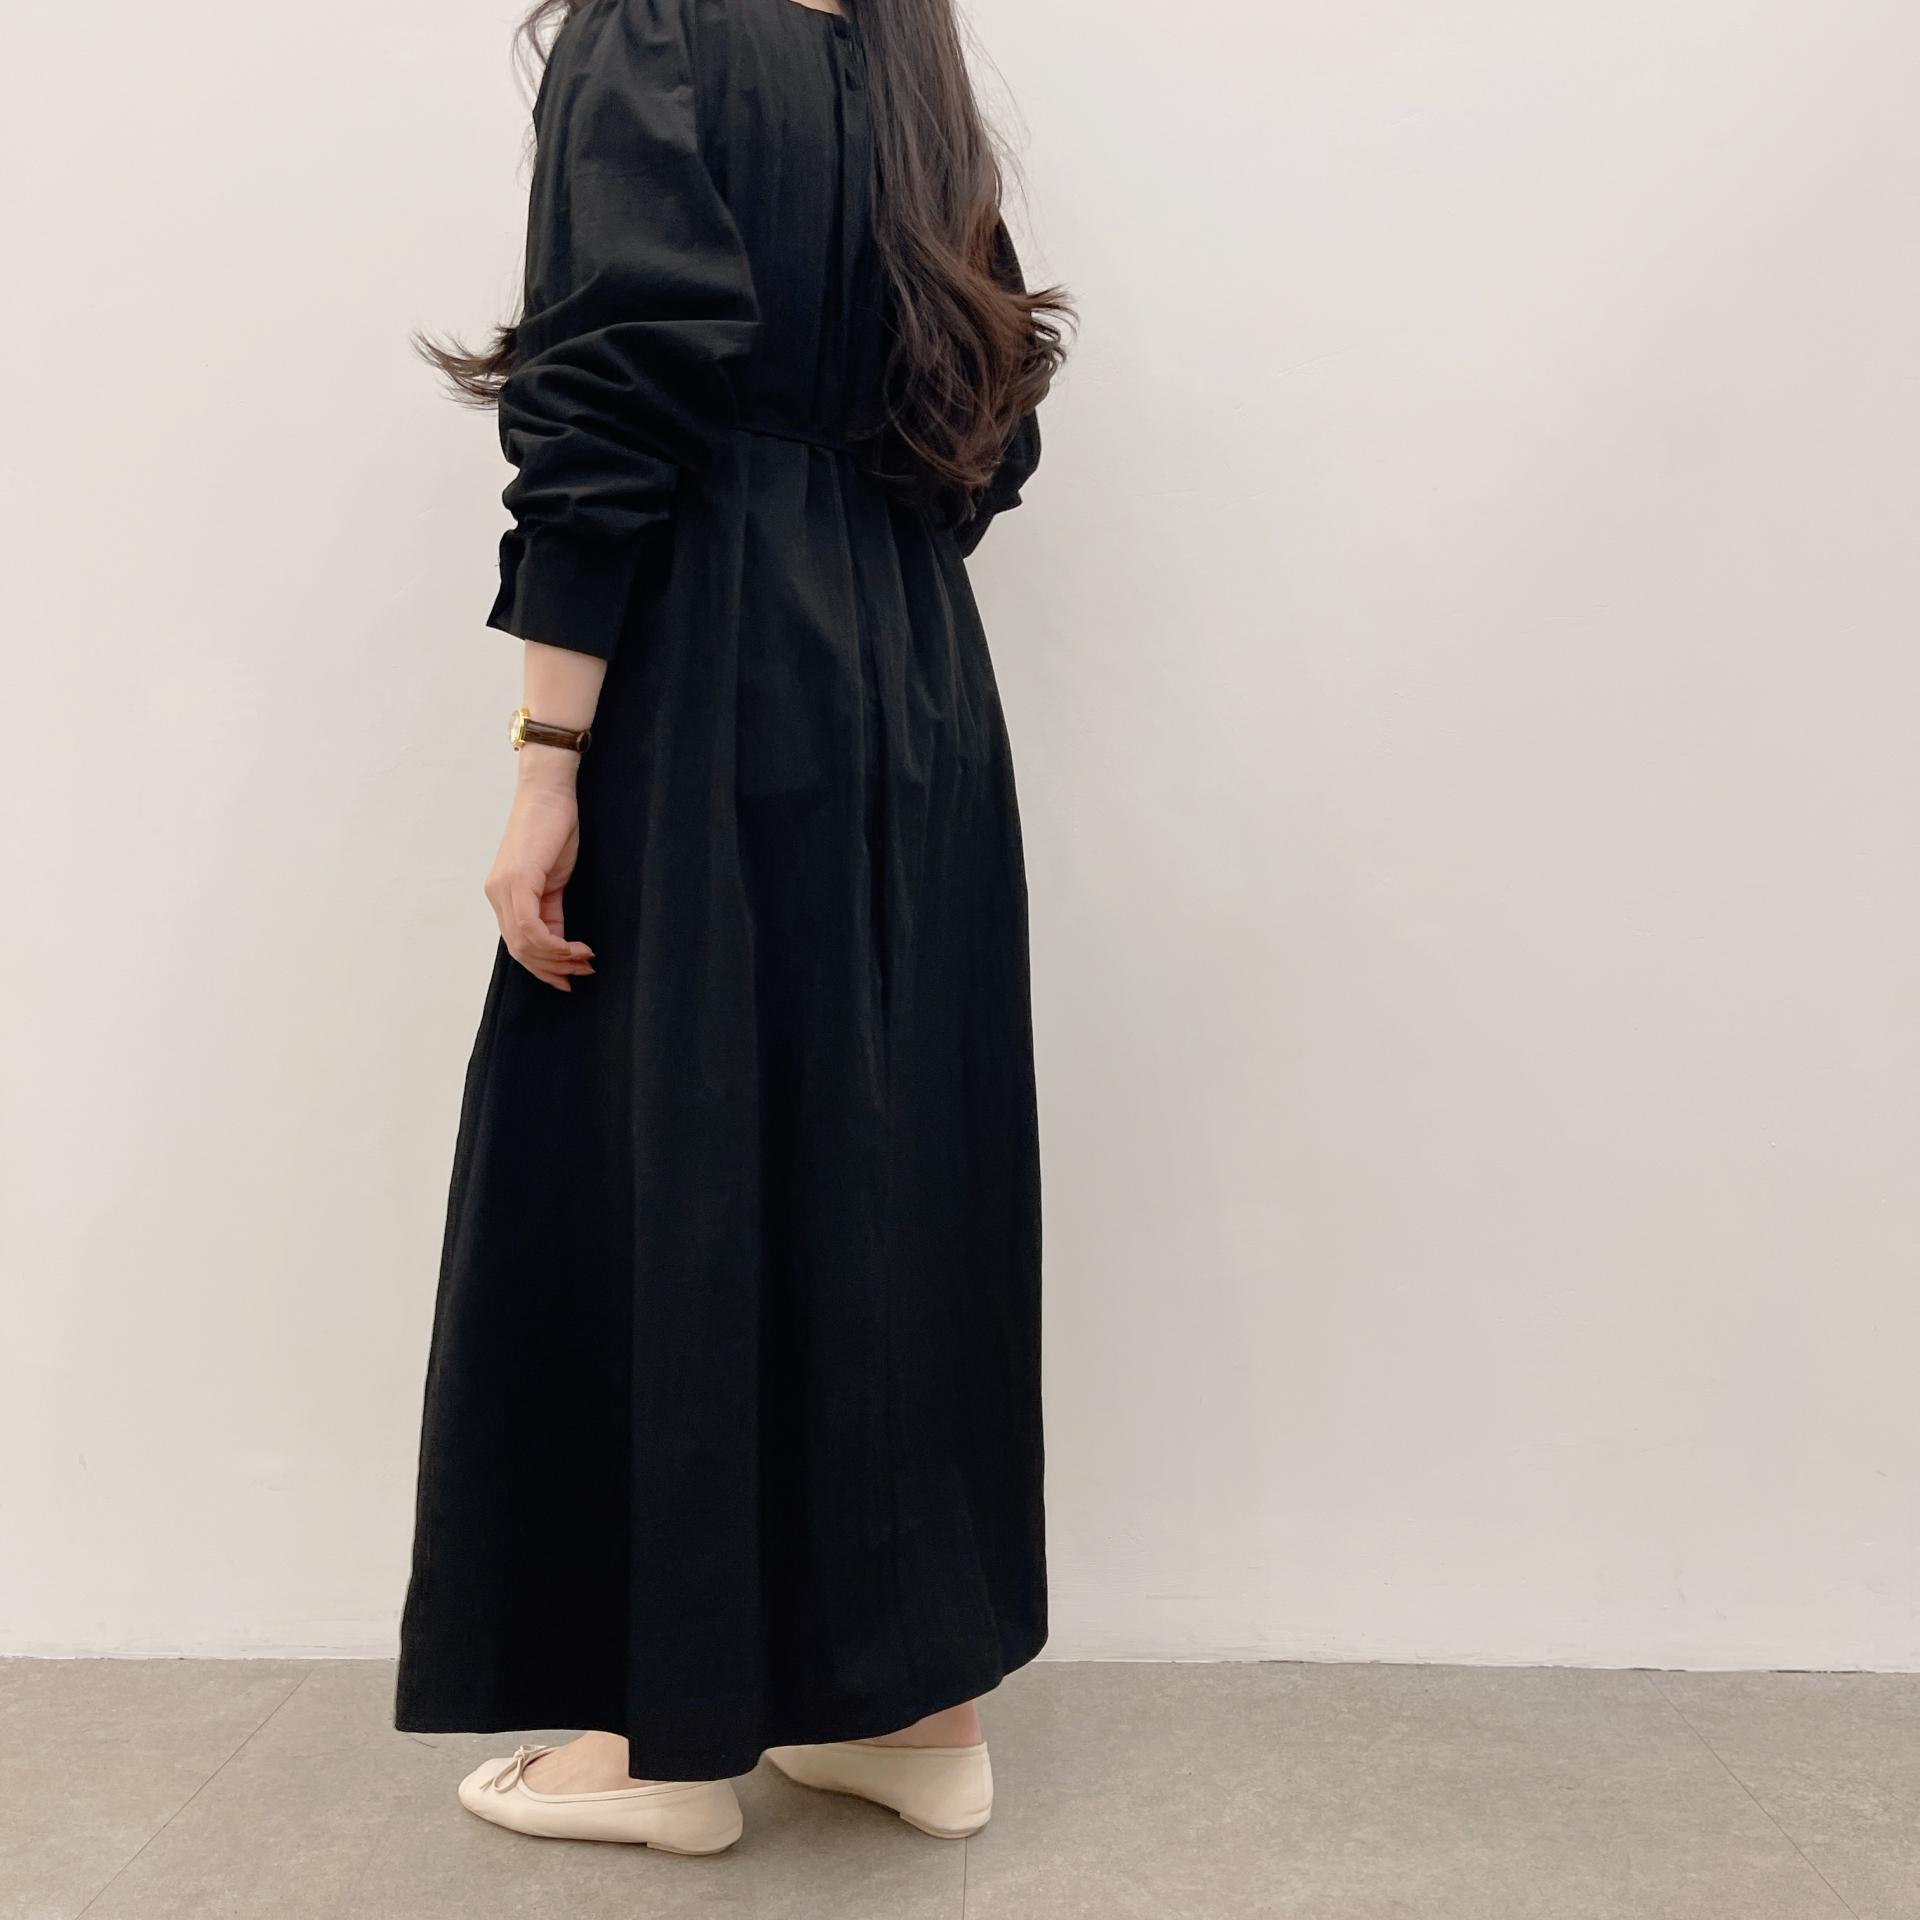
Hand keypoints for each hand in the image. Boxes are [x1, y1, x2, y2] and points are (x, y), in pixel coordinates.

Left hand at [484, 749, 595, 991]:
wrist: (550, 792)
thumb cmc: (554, 828)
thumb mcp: (554, 878)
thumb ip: (551, 910)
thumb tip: (561, 943)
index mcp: (503, 894)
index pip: (518, 943)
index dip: (544, 967)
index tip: (571, 976)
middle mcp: (496, 894)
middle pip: (519, 950)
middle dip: (553, 969)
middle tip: (582, 973)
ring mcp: (504, 889)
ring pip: (525, 944)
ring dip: (558, 960)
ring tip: (585, 960)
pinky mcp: (518, 881)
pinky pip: (530, 928)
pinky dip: (555, 945)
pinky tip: (576, 948)